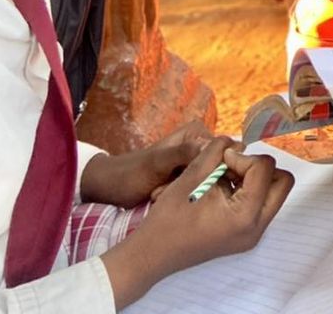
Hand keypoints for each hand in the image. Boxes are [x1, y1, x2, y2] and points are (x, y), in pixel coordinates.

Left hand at [80, 120, 214, 207]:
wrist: (109, 187)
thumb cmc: (130, 172)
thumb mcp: (156, 163)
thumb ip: (183, 153)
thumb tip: (212, 146)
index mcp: (198, 133)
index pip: (223, 153)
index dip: (209, 171)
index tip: (183, 182)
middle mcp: (200, 145)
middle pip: (215, 169)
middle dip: (193, 185)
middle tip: (162, 190)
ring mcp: (194, 163)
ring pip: (205, 183)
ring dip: (184, 194)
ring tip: (157, 194)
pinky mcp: (187, 179)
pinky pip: (194, 191)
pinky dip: (179, 198)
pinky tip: (159, 197)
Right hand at [102, 137, 293, 307]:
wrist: (152, 254)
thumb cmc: (169, 218)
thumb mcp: (193, 175)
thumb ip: (218, 150)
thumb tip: (235, 142)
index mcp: (245, 216)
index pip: (264, 168)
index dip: (243, 156)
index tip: (221, 160)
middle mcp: (256, 228)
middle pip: (282, 181)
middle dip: (259, 166)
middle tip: (231, 166)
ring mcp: (252, 234)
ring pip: (274, 192)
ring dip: (254, 177)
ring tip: (224, 178)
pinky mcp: (246, 234)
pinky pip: (261, 203)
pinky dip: (248, 189)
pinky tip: (221, 189)